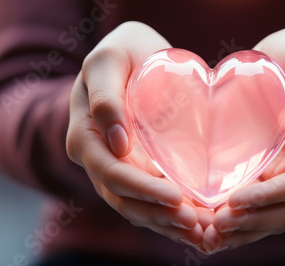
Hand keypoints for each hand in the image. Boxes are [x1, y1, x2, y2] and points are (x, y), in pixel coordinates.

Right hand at [66, 21, 201, 245]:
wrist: (132, 55)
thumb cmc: (121, 51)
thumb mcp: (108, 60)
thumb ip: (106, 96)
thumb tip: (117, 144)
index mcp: (84, 136)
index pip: (110, 173)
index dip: (141, 190)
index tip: (176, 197)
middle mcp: (96, 159)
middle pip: (123, 199)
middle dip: (158, 215)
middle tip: (197, 223)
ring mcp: (114, 166)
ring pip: (135, 206)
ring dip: (166, 223)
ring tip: (200, 232)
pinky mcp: (134, 168)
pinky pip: (146, 199)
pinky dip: (167, 214)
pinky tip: (194, 222)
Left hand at [202, 26, 284, 252]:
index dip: (273, 197)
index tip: (236, 201)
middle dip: (255, 222)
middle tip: (215, 228)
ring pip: (278, 215)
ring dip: (247, 230)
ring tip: (210, 238)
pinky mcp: (280, 173)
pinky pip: (266, 204)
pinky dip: (244, 220)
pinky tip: (217, 228)